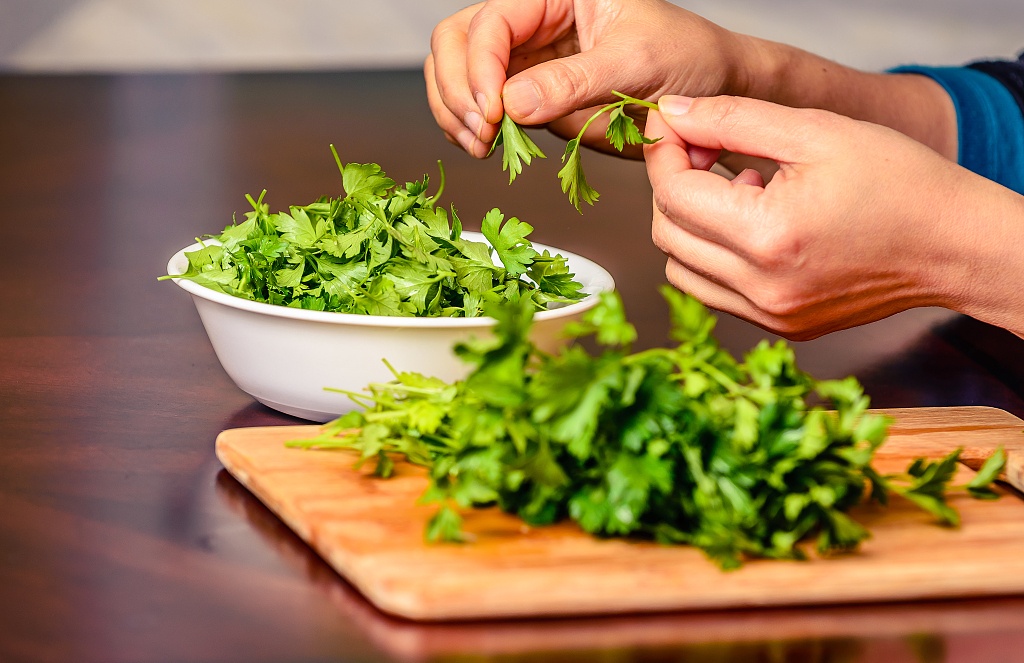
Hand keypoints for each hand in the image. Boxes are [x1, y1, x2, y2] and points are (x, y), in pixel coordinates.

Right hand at [424, 0, 739, 157]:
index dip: (480, 67)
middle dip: (456, 88)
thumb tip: (512, 104)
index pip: (491, 22)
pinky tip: (487, 149)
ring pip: (457, 76)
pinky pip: (482, 110)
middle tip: (480, 133)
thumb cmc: (687, 57)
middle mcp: (532, 23)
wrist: (710, 92)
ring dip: (455, 113)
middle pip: (456, 42)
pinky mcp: (530, 99)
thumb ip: (573, 81)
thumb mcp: (635, 62)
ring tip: (481, 147)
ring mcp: (526, 62)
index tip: (493, 112)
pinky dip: (471, 131)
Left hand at [644, 95, 1023, 339]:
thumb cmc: (899, 183)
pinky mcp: (780, 326)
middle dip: (672, 184)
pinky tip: (754, 221)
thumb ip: (732, 119)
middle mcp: (761, 287)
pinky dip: (713, 255)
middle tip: (705, 149)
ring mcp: (769, 314)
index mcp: (768, 236)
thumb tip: (674, 113)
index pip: (673, 194)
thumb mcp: (815, 132)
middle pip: (667, 233)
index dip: (663, 152)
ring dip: (689, 223)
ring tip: (739, 187)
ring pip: (681, 269)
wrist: (953, 245)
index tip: (674, 125)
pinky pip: (714, 291)